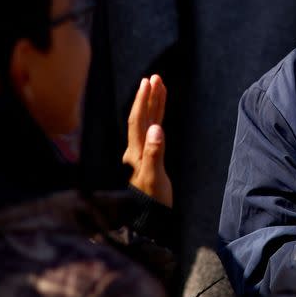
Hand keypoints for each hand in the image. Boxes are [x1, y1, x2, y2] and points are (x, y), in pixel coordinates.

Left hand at [124, 74, 171, 206]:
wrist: (150, 219)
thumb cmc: (152, 201)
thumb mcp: (155, 178)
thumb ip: (155, 153)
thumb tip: (157, 128)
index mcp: (135, 152)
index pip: (137, 121)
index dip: (143, 101)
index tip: (149, 83)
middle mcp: (136, 150)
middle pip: (142, 118)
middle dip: (148, 97)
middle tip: (155, 78)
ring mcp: (142, 154)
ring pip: (148, 123)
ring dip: (153, 105)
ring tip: (158, 86)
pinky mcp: (151, 158)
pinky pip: (153, 132)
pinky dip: (157, 119)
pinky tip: (160, 112)